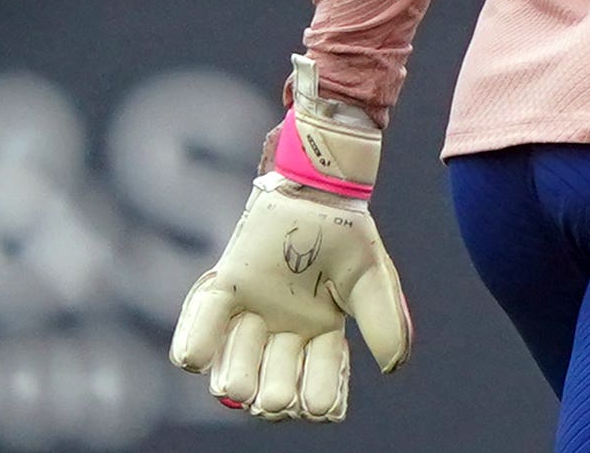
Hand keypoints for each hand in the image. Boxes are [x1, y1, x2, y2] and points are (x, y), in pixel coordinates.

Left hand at [169, 55, 412, 420]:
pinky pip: (198, 335)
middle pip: (272, 391)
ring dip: (240, 369)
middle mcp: (282, 336)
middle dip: (276, 391)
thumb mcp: (371, 277)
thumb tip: (392, 368)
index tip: (321, 403)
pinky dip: (196, 346)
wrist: (316, 185)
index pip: (319, 389)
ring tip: (250, 350)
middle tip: (280, 379)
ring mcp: (249, 316)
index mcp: (321, 338)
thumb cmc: (345, 231)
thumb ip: (384, 320)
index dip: (320, 398)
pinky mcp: (223, 290)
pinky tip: (198, 357)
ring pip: (233, 375)